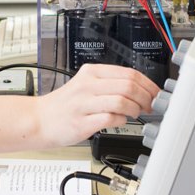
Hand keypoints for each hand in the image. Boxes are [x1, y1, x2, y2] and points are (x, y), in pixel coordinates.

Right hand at [35, 64, 159, 147]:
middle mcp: (87, 85)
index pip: (128, 73)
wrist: (39, 120)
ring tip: (135, 114)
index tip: (155, 93)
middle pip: (128, 85)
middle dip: (145, 97)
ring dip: (135, 109)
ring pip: (121, 100)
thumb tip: (140, 89)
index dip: (147, 84)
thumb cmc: (65, 105)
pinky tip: (120, 120)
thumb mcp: (86, 85)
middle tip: (150, 105)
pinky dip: (121, 120)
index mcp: (91, 72)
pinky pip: (110, 118)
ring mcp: (84, 103)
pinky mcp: (82, 122)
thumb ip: (110, 84)